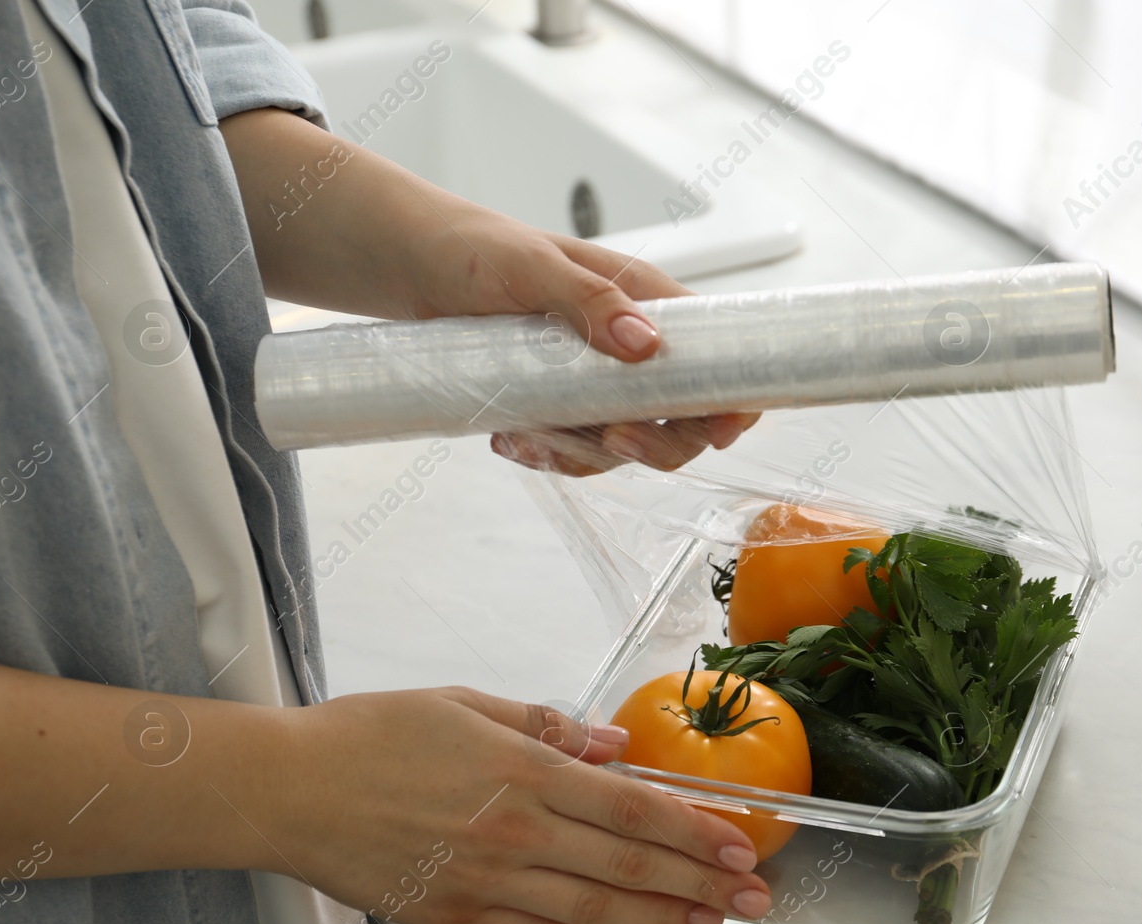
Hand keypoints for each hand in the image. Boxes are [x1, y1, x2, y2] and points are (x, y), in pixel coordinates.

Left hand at [218, 108, 758, 475]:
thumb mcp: (528, 265)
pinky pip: (574, 450)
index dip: (733, 397)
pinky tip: (510, 441)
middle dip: (655, 442)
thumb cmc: (471, 248)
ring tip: (533, 437)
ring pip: (625, 443)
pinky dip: (549, 456)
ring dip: (587, 455)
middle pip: (680, 417)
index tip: (723, 428)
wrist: (408, 267)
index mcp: (643, 299)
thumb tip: (646, 344)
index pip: (719, 352)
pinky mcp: (557, 404)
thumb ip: (588, 300)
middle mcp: (629, 344)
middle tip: (612, 438)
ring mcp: (595, 380)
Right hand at [270, 687, 773, 923]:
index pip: (631, 805)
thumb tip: (612, 742)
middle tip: (753, 895)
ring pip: (596, 906)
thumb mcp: (466, 704)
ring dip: (662, 915)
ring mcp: (487, 881)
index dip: (693, 828)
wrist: (289, 790)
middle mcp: (515, 832)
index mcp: (522, 771)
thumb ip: (546, 725)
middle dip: (700, 880)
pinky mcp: (458, 916)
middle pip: (628, 861)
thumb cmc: (370, 736)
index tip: (738, 842)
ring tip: (711, 921)